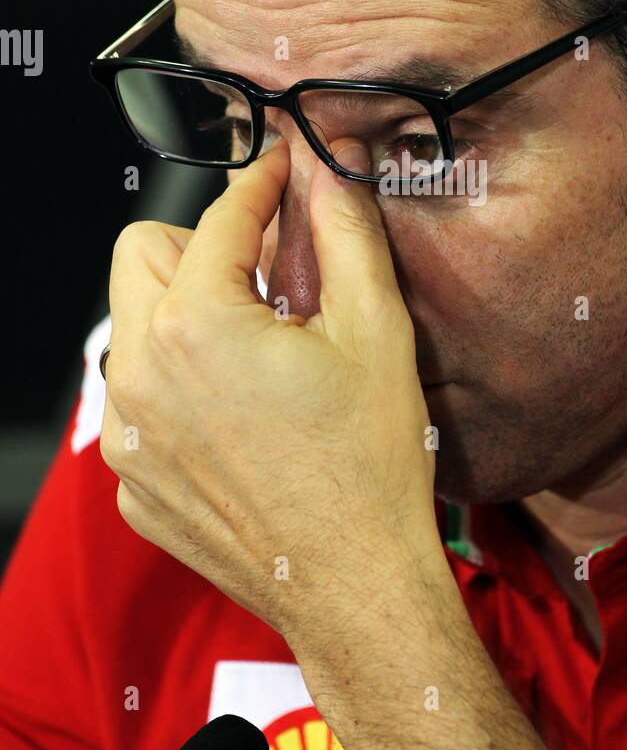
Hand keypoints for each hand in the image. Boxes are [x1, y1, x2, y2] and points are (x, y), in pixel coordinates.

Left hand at [99, 137, 444, 642]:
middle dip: (200, 245)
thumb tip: (329, 162)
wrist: (356, 586)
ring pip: (134, 328)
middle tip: (266, 273)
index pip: (217, 217)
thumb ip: (344, 231)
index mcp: (197, 325)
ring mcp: (128, 434)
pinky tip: (243, 414)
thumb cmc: (371, 465)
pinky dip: (181, 387)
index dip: (260, 183)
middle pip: (141, 254)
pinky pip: (138, 401)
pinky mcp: (133, 481)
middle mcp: (140, 374)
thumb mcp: (376, 330)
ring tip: (259, 348)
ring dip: (186, 315)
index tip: (283, 172)